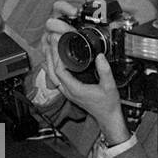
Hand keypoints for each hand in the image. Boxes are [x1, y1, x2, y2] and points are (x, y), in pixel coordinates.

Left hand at [42, 20, 126, 142]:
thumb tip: (100, 56)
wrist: (107, 116)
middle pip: (52, 72)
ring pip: (52, 76)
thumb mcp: (109, 86)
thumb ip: (105, 71)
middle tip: (50, 41)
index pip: (60, 70)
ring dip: (49, 62)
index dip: (56, 56)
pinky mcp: (70, 92)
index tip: (57, 43)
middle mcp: (68, 91)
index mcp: (75, 89)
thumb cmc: (108, 104)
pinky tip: (52, 62)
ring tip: (48, 48)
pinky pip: (56, 79)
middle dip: (50, 56)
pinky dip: (52, 69)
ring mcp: (68, 92)